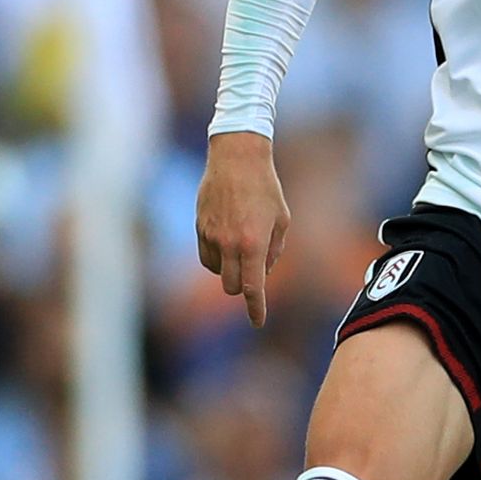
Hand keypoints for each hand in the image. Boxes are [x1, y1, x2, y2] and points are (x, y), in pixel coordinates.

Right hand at [195, 132, 290, 328]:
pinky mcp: (199, 227)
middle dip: (244, 287)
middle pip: (232, 286)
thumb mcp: (281, 219)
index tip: (258, 322)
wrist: (236, 158)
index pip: (253, 287)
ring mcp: (211, 236)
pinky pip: (206, 257)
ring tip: (243, 248)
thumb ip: (274, 250)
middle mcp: (229, 243)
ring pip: (218, 272)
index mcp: (254, 243)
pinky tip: (228, 244)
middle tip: (255, 274)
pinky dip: (218, 258)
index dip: (256, 308)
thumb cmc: (266, 188)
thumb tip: (263, 271)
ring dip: (231, 270)